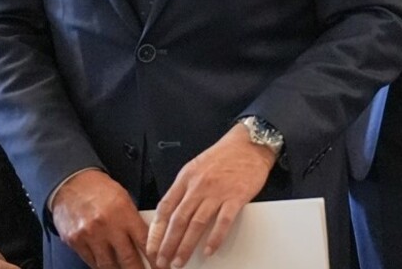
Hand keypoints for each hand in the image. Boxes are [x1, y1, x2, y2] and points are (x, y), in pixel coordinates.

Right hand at [50, 168, 148, 268]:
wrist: (70, 182)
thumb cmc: (99, 189)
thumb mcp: (123, 198)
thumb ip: (133, 220)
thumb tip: (146, 243)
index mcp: (123, 212)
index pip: (144, 242)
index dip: (154, 259)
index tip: (160, 268)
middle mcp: (107, 226)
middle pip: (128, 259)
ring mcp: (90, 235)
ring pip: (108, 265)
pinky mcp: (75, 241)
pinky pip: (91, 261)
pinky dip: (100, 265)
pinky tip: (106, 264)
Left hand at [146, 124, 275, 268]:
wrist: (249, 143)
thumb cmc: (224, 155)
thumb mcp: (195, 167)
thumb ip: (184, 189)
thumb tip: (171, 213)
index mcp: (186, 178)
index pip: (165, 207)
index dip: (156, 230)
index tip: (152, 246)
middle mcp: (199, 185)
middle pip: (178, 219)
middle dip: (167, 244)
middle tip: (162, 261)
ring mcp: (217, 192)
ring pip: (196, 224)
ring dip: (186, 246)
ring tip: (180, 261)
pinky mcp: (236, 197)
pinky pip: (223, 222)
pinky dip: (215, 238)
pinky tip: (208, 250)